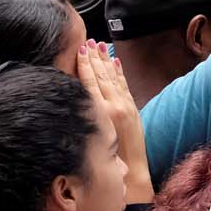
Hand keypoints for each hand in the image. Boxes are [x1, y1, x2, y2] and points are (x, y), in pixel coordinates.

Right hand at [77, 41, 152, 202]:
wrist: (131, 169)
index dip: (85, 65)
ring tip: (100, 45)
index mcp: (102, 113)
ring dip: (106, 61)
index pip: (91, 83)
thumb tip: (78, 98)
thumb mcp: (94, 135)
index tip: (81, 50)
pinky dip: (119, 72)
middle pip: (101, 77)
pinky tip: (115, 61)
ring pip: (113, 78)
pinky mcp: (133, 108)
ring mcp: (126, 106)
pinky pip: (124, 85)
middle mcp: (114, 106)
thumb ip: (89, 115)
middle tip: (89, 41)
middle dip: (95, 58)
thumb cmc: (107, 158)